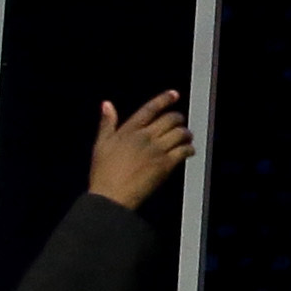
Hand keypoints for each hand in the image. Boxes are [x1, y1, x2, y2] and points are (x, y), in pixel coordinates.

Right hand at [87, 92, 192, 210]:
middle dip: (178, 118)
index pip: (149, 109)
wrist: (111, 196)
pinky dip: (189, 149)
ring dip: (186, 133)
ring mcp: (156, 150)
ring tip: (186, 137)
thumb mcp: (101, 144)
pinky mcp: (165, 165)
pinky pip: (183, 151)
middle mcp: (144, 137)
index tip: (174, 94)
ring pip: (179, 133)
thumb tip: (107, 104)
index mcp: (129, 130)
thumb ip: (107, 123)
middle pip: (169, 119)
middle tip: (180, 122)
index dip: (164, 99)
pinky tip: (189, 151)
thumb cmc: (103, 173)